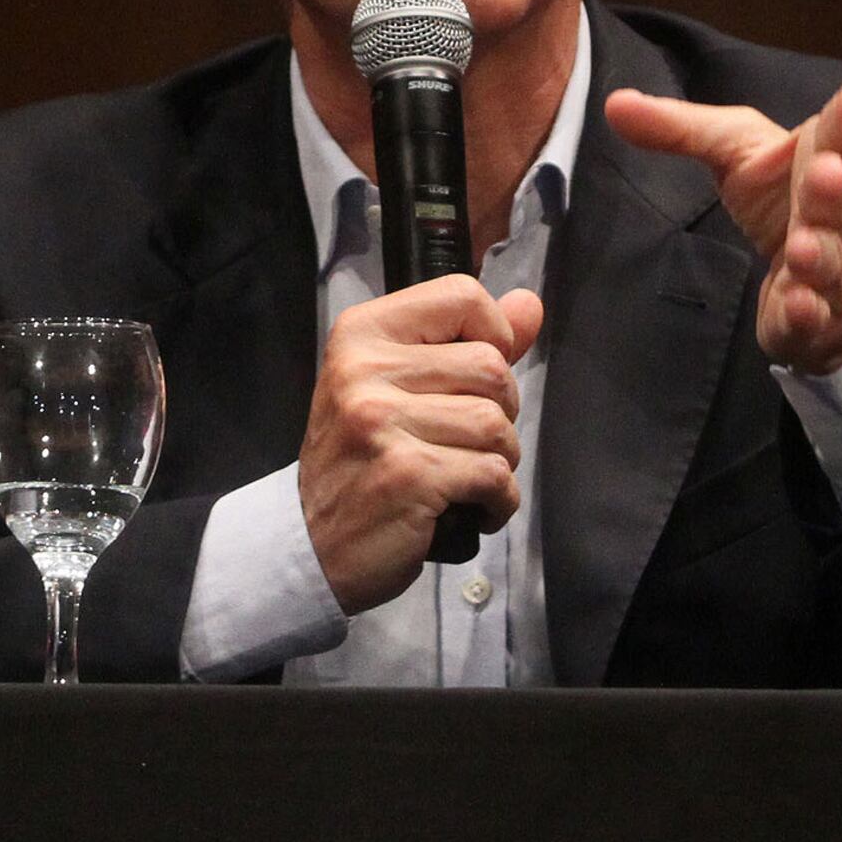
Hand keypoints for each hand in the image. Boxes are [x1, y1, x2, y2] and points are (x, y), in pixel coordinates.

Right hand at [297, 274, 544, 614]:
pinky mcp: (407, 475)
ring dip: (498, 462)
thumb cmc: (360, 462)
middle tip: (463, 443)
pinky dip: (497, 502)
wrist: (311, 545)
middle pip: (491, 367)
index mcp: (361, 334)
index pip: (462, 297)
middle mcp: (364, 370)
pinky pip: (494, 475)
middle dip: (500, 413)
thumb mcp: (395, 387)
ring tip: (463, 479)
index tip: (475, 379)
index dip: (492, 337)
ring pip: (496, 425)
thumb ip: (466, 343)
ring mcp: (382, 422)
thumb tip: (531, 304)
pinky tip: (469, 510)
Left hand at [605, 76, 841, 374]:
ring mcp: (834, 269)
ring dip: (819, 256)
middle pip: (840, 200)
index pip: (840, 136)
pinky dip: (805, 312)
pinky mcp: (816, 317)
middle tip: (825, 172)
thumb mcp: (734, 152)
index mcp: (825, 160)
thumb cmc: (780, 197)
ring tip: (802, 249)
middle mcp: (840, 213)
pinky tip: (793, 305)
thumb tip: (615, 104)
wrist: (830, 278)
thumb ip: (681, 129)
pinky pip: (813, 316)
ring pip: (831, 262)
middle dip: (832, 188)